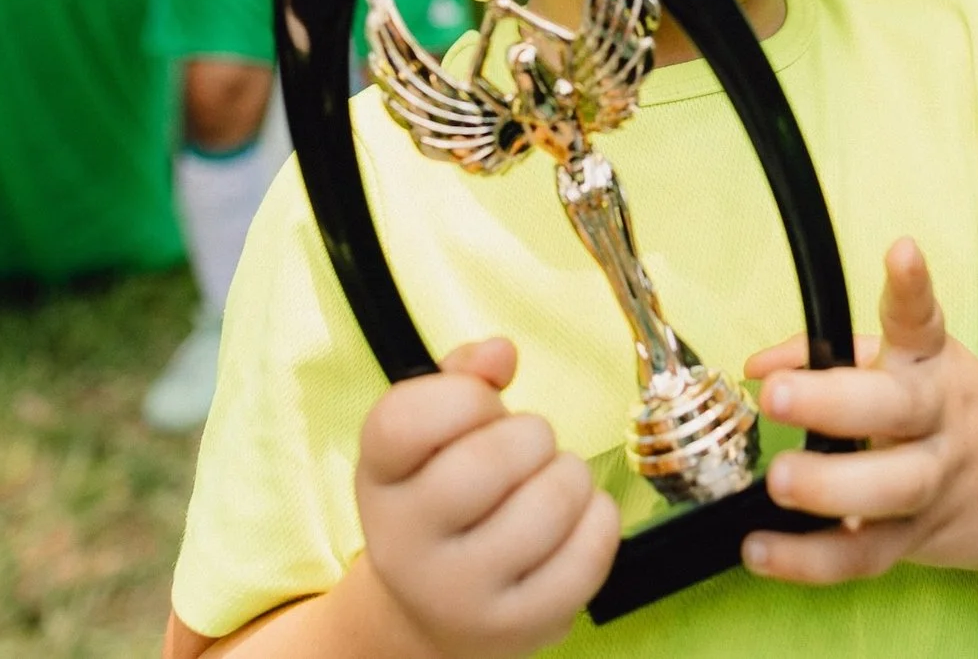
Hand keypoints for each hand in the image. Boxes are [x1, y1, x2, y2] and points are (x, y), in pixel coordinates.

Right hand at [355, 339, 618, 658]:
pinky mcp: (520, 626)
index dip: (463, 395)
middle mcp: (405, 543)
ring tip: (551, 483)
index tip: (480, 406)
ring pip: (552, 500)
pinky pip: (591, 549)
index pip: (405, 420)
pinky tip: (575, 518)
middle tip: (527, 447)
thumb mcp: (430, 437)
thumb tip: (500, 351)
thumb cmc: (443, 500)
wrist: (434, 611)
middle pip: (491, 459)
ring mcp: (462, 593)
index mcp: (378, 480)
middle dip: (531, 434)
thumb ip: (462, 377)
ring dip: (569, 474)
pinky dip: (599, 516)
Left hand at [740, 240, 977, 584]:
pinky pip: (862, 556)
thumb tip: (756, 365)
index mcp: (931, 365)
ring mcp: (932, 483)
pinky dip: (809, 560)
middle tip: (780, 394)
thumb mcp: (909, 366)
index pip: (923, 320)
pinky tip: (760, 550)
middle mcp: (937, 419)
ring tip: (778, 482)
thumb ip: (828, 354)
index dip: (911, 287)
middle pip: (895, 410)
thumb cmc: (950, 412)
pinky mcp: (916, 539)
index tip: (901, 252)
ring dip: (829, 488)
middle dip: (835, 401)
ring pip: (888, 489)